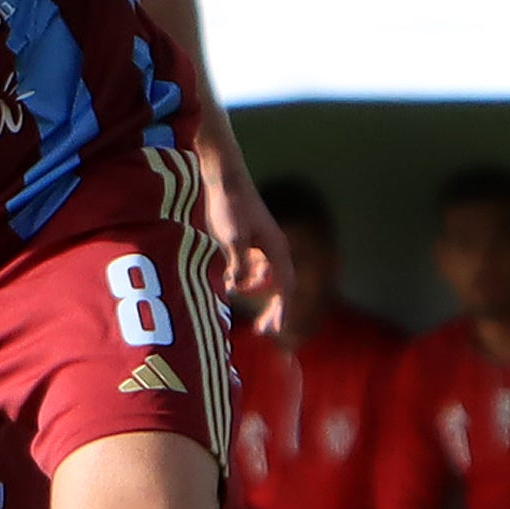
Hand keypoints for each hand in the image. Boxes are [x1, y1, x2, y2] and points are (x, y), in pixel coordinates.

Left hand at [198, 146, 288, 337]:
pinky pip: (254, 266)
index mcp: (275, 248)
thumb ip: (239, 264)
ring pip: (265, 276)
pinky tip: (229, 282)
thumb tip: (238, 287)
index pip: (285, 287)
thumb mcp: (231, 238)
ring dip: (254, 291)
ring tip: (235, 297)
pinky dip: (245, 278)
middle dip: (274, 309)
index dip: (281, 310)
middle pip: (280, 285)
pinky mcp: (250, 238)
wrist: (224, 177)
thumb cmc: (229, 206)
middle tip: (264, 331)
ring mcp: (263, 242)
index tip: (275, 330)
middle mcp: (274, 247)